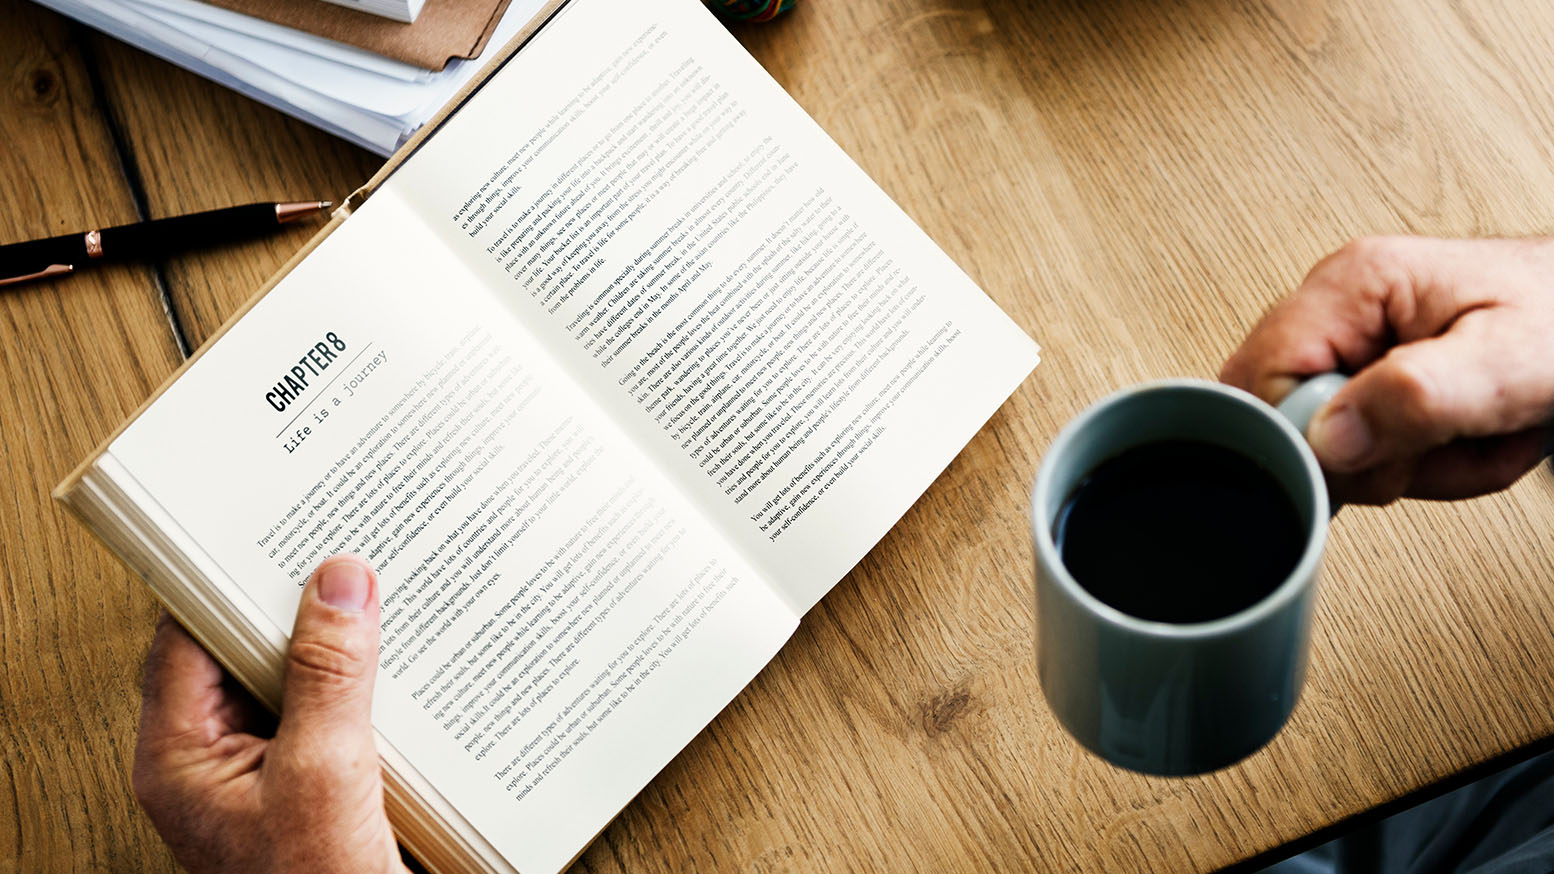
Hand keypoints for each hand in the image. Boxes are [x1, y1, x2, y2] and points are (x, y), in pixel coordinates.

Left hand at [132, 556, 405, 873]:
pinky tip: (404, 671)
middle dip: (297, 609)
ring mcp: (266, 775)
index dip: (229, 583)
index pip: (187, 639)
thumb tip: (337, 586)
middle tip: (342, 563)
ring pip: (293, 681)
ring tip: (381, 608)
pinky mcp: (315, 786)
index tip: (277, 537)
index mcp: (181, 758)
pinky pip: (333, 714)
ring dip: (340, 650)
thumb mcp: (324, 774)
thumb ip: (328, 676)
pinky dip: (367, 689)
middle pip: (244, 652)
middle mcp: (215, 763)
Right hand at [1221, 236, 1553, 503]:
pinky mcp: (1373, 377)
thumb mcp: (1510, 362)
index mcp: (1354, 284)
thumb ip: (1417, 397)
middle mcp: (1340, 308)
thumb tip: (1327, 437)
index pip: (1263, 382)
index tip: (1382, 455)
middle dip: (1368, 461)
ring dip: (1406, 468)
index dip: (1312, 439)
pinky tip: (1455, 440)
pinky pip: (1358, 449)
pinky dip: (1413, 466)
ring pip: (1324, 445)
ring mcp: (1354, 343)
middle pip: (1283, 418)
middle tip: (1440, 443)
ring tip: (1469, 437)